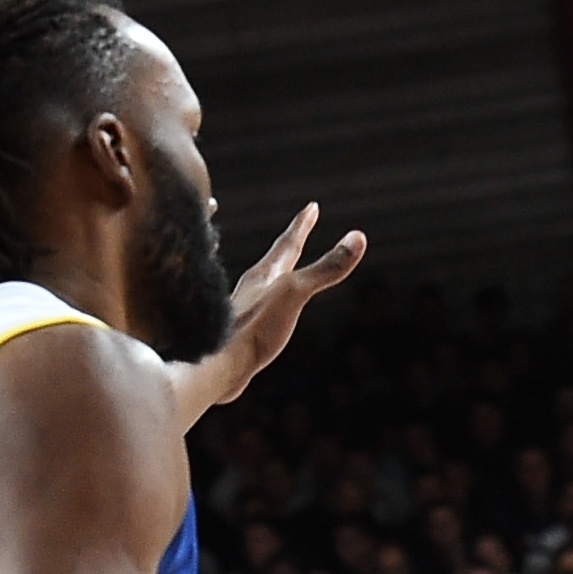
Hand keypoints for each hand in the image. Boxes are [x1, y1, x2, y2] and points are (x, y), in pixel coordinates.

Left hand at [197, 204, 365, 409]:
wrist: (214, 366)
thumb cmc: (254, 329)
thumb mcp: (295, 293)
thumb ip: (325, 268)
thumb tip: (358, 238)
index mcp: (265, 276)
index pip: (288, 243)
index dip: (303, 225)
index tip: (313, 207)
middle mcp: (251, 289)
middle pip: (273, 260)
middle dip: (290, 244)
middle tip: (301, 228)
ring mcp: (242, 311)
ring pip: (258, 284)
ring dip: (270, 271)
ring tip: (276, 269)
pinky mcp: (237, 336)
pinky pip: (249, 309)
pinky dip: (255, 300)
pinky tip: (254, 312)